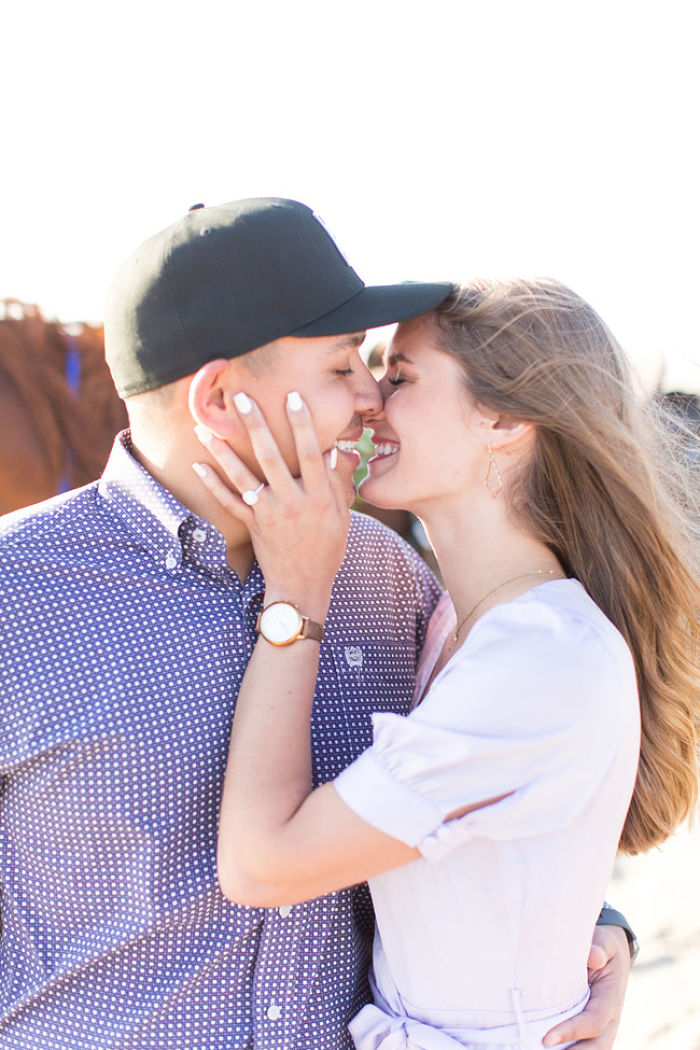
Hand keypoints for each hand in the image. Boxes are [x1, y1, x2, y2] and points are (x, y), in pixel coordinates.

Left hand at [193, 391, 349, 614]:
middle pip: (271, 457)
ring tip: (205, 428)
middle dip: (256, 425)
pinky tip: (198, 465)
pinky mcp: (252, 525)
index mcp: (317, 497)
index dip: (302, 424)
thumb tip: (337, 450)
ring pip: (242, 476)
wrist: (303, 587)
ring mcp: (269, 513)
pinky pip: (229, 502)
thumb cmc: (327, 549)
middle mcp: (291, 501)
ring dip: (222, 451)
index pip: (311, 453)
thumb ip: (337, 483)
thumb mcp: (342, 516)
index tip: (293, 397)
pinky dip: (212, 484)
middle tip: (242, 398)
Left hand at [543, 925, 629, 1046]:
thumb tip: (593, 956)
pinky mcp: (593, 1030)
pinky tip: (543, 1048)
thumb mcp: (603, 941)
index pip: (593, 1022)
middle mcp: (610, 1019)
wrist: (611, 953)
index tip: (546, 1039)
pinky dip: (569, 1049)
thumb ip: (599, 946)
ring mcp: (604, 1027)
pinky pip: (585, 1046)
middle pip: (597, 1047)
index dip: (571, 1031)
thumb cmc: (603, 946)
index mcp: (611, 998)